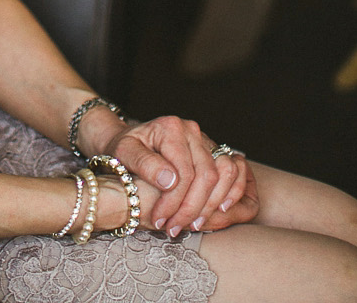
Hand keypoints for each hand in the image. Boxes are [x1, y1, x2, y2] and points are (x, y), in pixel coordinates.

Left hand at [91, 115, 254, 235]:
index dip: (174, 202)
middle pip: (206, 175)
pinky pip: (233, 170)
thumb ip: (144, 164)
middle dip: (191, 208)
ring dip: (212, 204)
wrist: (130, 141)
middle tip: (174, 229)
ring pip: (224, 174)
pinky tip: (219, 210)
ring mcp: (204, 139)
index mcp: (170, 128)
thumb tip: (170, 181)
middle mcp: (191, 130)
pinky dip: (232, 191)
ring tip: (193, 225)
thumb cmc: (124, 148)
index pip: (183, 172)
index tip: (160, 220)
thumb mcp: (124, 152)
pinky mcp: (212, 151)